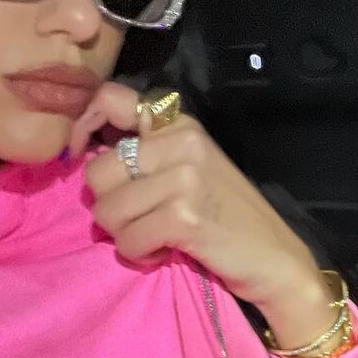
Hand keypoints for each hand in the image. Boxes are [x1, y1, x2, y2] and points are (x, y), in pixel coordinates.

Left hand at [70, 81, 336, 345]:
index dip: (82, 125)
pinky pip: (128, 240)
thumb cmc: (228, 217)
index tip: (83, 155)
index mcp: (180, 123)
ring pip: (108, 211)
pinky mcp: (183, 216)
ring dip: (125, 235)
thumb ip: (149, 151)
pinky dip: (140, 254)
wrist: (275, 259)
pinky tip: (166, 252)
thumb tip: (88, 152)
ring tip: (157, 237)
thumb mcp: (191, 167)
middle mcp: (182, 141)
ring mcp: (184, 178)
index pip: (109, 99)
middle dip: (110, 205)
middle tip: (140, 219)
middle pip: (98, 170)